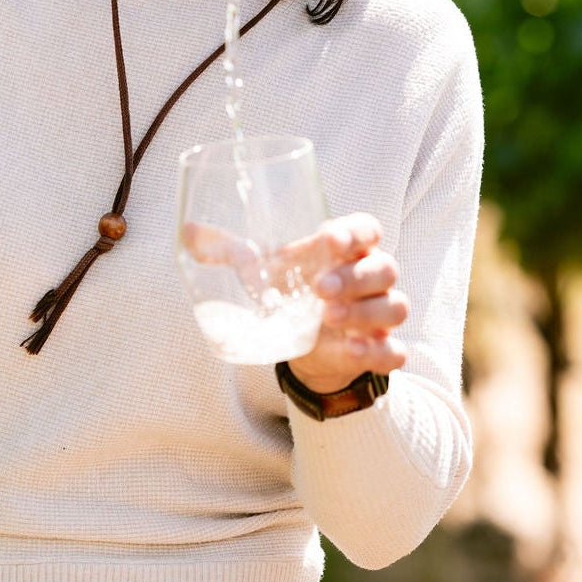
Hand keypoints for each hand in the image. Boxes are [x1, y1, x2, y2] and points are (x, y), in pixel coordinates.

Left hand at [181, 211, 406, 392]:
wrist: (302, 343)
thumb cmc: (288, 289)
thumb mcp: (261, 268)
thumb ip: (228, 248)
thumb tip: (186, 230)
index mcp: (346, 248)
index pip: (366, 228)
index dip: (354, 232)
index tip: (329, 239)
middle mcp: (371, 277)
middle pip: (384, 268)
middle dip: (355, 278)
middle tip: (320, 289)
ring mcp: (379, 315)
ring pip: (395, 307)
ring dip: (365, 313)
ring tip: (327, 318)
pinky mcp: (379, 349)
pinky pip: (395, 353)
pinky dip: (378, 353)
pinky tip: (351, 352)